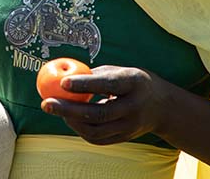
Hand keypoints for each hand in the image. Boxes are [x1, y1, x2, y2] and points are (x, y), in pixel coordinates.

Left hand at [40, 65, 170, 145]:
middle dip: (69, 109)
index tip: (62, 83)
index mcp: (134, 83)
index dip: (84, 85)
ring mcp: (131, 126)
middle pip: (99, 113)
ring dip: (71, 121)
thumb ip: (95, 74)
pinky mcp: (125, 137)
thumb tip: (63, 73)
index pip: (107, 85)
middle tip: (46, 103)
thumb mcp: (120, 71)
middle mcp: (134, 107)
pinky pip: (98, 138)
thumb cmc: (133, 82)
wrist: (163, 106)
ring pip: (96, 130)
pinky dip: (80, 130)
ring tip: (55, 109)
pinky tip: (69, 118)